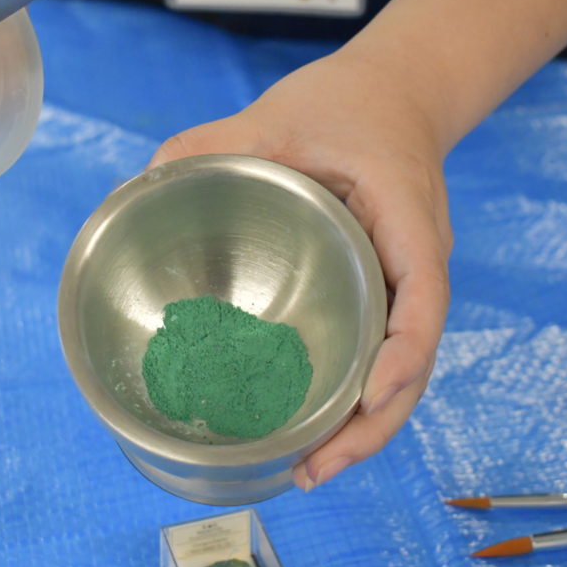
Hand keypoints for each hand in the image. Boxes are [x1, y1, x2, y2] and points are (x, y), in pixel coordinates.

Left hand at [148, 48, 452, 490]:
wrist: (393, 96)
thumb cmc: (346, 105)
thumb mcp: (279, 115)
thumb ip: (214, 144)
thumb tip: (142, 184)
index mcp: (408, 219)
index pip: (425, 296)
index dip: (403, 354)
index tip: (369, 395)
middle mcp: (417, 264)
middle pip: (415, 361)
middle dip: (373, 425)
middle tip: (314, 469)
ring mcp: (405, 284)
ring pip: (399, 371)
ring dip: (364, 428)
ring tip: (310, 469)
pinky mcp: (384, 292)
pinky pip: (377, 351)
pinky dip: (354, 398)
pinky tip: (315, 426)